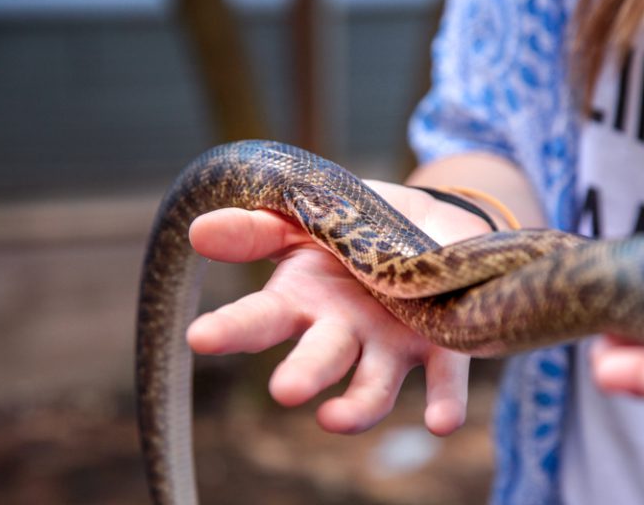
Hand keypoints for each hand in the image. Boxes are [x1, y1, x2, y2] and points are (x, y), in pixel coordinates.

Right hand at [186, 181, 492, 435]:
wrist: (431, 226)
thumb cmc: (356, 228)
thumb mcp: (303, 221)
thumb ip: (257, 231)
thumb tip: (197, 231)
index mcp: (305, 301)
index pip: (260, 318)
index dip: (231, 329)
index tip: (200, 338)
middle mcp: (344, 333)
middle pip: (320, 358)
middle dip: (304, 374)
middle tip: (285, 390)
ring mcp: (392, 345)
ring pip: (374, 384)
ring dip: (358, 406)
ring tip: (337, 419)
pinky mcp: (443, 346)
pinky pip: (446, 378)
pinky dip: (444, 402)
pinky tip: (440, 423)